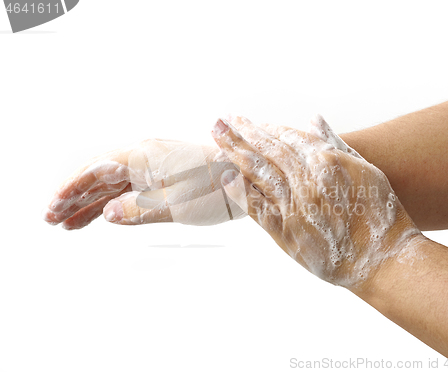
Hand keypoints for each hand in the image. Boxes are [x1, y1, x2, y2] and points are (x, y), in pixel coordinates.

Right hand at [43, 139, 243, 228]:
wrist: (246, 177)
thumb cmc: (218, 186)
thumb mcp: (177, 205)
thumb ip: (139, 210)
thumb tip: (108, 215)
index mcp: (143, 157)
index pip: (96, 171)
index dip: (72, 190)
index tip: (54, 208)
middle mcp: (145, 157)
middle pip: (99, 177)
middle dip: (75, 198)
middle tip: (53, 219)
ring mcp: (153, 167)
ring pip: (113, 184)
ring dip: (91, 203)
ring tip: (70, 223)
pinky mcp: (163, 177)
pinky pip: (130, 188)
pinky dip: (114, 202)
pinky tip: (103, 215)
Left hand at [213, 115, 420, 287]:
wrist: (382, 258)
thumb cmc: (379, 213)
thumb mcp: (365, 170)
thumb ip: (336, 143)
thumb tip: (313, 119)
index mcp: (328, 161)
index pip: (287, 138)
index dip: (263, 128)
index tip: (246, 121)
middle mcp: (308, 180)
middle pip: (267, 151)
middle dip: (241, 133)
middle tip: (219, 120)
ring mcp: (296, 206)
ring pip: (259, 173)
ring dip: (235, 153)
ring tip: (216, 137)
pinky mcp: (288, 232)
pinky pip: (259, 209)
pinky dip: (242, 193)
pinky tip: (227, 178)